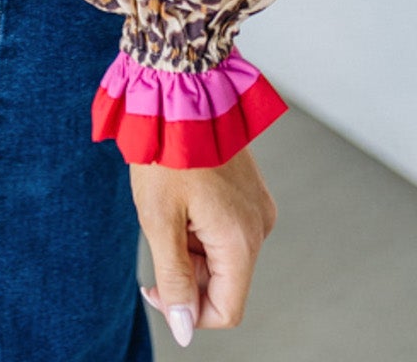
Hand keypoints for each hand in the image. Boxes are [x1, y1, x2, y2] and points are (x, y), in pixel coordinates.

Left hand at [131, 148, 277, 345]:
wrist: (182, 88)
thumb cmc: (167, 150)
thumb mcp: (159, 220)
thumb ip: (174, 279)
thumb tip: (184, 328)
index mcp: (241, 240)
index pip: (226, 310)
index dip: (188, 311)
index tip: (155, 285)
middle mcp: (260, 226)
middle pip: (224, 283)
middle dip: (187, 271)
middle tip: (160, 232)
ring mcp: (259, 207)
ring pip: (224, 256)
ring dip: (192, 245)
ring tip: (172, 204)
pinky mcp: (252, 192)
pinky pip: (228, 229)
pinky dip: (201, 225)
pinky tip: (184, 195)